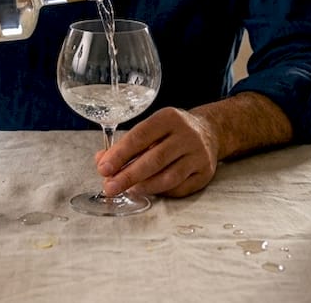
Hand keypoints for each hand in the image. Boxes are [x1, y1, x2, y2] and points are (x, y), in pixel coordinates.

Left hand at [94, 107, 220, 198]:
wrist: (209, 132)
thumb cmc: (171, 132)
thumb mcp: (151, 128)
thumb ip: (126, 144)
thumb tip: (102, 162)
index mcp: (168, 118)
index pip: (140, 136)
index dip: (120, 154)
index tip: (103, 168)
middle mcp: (186, 135)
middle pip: (154, 159)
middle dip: (128, 176)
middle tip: (110, 187)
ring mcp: (198, 155)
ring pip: (169, 177)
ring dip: (144, 187)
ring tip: (128, 191)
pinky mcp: (205, 173)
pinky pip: (179, 188)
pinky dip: (161, 191)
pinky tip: (148, 190)